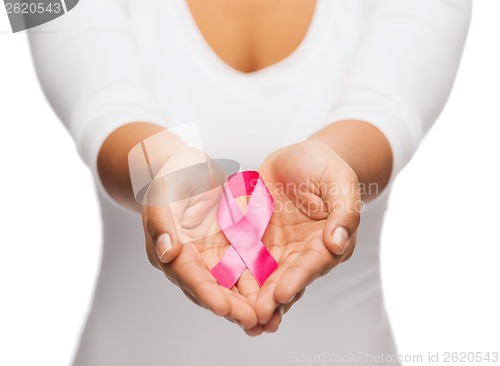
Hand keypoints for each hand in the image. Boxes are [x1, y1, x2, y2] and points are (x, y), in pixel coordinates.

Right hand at [142, 147, 259, 328]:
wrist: (189, 166)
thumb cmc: (173, 175)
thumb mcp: (164, 193)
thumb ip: (162, 222)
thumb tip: (166, 252)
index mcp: (172, 250)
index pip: (189, 275)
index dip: (206, 292)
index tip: (223, 307)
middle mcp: (192, 260)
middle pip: (213, 288)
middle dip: (232, 307)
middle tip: (254, 321)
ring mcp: (213, 255)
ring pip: (232, 284)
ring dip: (249, 302)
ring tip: (270, 318)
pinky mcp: (231, 248)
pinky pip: (247, 267)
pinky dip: (260, 282)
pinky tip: (279, 292)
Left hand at [249, 139, 360, 333]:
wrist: (298, 158)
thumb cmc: (323, 166)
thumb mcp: (339, 181)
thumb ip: (344, 211)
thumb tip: (338, 243)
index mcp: (326, 241)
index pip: (312, 263)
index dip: (298, 279)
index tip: (283, 293)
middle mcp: (301, 252)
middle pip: (286, 279)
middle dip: (272, 299)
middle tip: (256, 317)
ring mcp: (277, 248)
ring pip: (263, 278)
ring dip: (252, 299)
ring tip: (240, 319)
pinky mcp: (255, 241)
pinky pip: (242, 260)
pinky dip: (234, 279)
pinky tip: (221, 294)